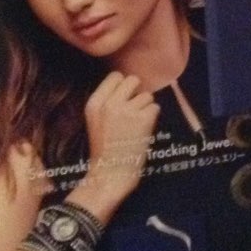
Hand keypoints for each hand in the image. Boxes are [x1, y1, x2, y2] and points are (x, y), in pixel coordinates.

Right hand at [83, 72, 158, 207]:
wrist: (110, 174)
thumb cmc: (105, 148)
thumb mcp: (96, 119)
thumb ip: (109, 100)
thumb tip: (130, 84)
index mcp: (95, 103)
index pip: (116, 76)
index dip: (123, 86)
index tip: (124, 98)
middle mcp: (110, 103)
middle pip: (133, 80)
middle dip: (137, 93)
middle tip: (133, 111)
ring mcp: (127, 110)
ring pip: (147, 96)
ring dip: (145, 108)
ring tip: (136, 125)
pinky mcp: (143, 119)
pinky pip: (155, 108)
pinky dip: (153, 118)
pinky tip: (143, 130)